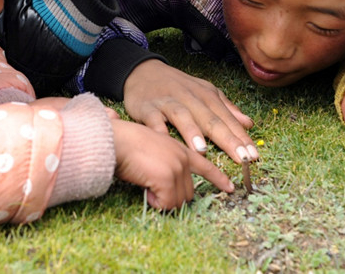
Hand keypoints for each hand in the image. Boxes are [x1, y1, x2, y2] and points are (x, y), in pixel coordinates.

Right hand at [111, 118, 233, 209]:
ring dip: (161, 200)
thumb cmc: (125, 143)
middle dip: (171, 197)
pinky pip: (166, 203)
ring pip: (178, 201)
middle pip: (188, 193)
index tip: (230, 188)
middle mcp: (183, 157)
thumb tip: (166, 182)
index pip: (206, 165)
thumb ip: (165, 160)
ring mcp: (177, 166)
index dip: (219, 179)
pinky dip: (154, 201)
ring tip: (147, 185)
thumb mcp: (153, 148)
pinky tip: (145, 188)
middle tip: (153, 188)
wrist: (114, 140)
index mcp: (180, 149)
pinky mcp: (168, 176)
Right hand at [123, 59, 257, 163]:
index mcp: (207, 96)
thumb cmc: (178, 87)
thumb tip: (249, 124)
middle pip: (210, 119)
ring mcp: (168, 102)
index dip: (241, 138)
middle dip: (227, 140)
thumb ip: (227, 108)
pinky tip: (165, 142)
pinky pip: (154, 120)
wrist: (144, 72)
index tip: (254, 156)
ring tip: (203, 150)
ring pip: (183, 116)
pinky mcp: (148, 107)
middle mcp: (190, 98)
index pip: (228, 119)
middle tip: (241, 158)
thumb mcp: (205, 92)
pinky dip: (159, 130)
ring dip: (192, 132)